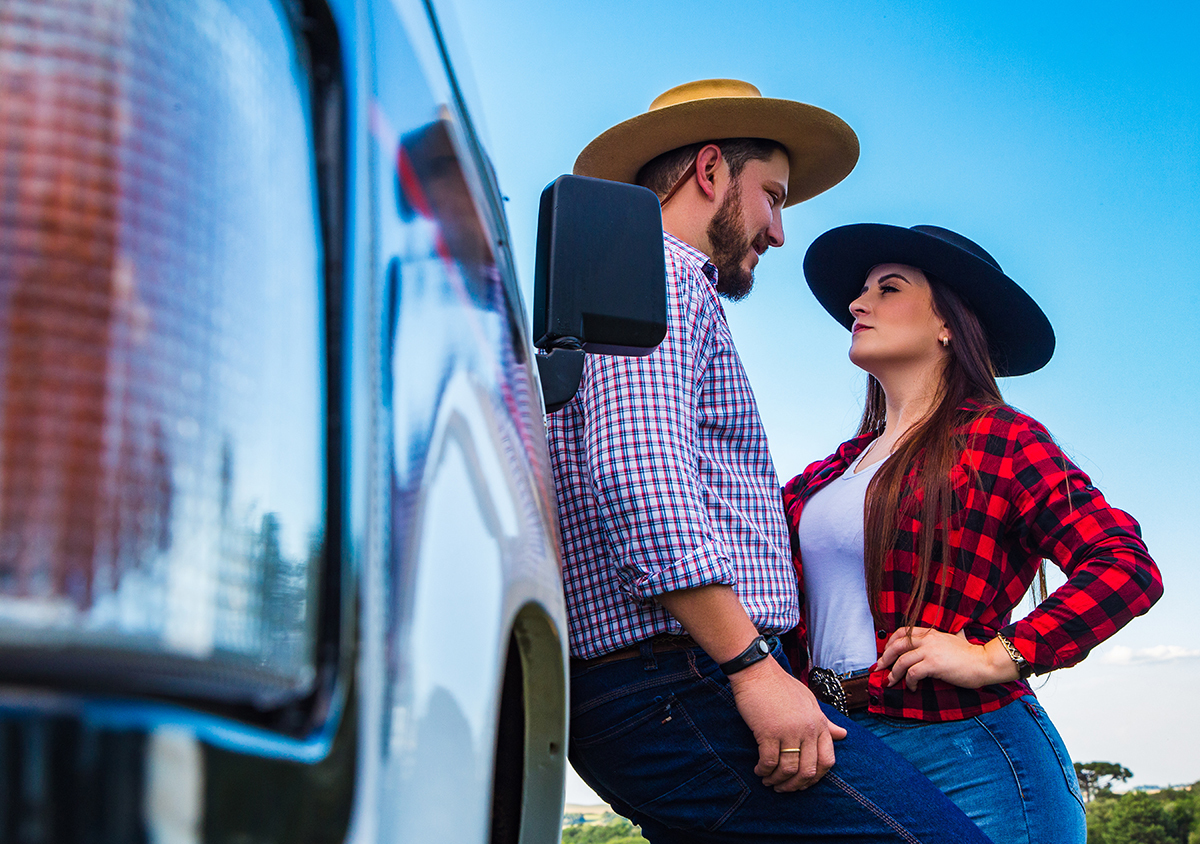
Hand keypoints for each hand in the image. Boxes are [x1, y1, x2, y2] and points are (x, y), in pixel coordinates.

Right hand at [726, 657, 847, 791]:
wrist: (757, 671)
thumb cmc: (781, 685)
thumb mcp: (809, 702)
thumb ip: (825, 722)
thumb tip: (843, 735)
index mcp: (819, 723)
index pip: (828, 760)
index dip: (816, 777)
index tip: (803, 781)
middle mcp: (807, 729)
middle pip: (808, 770)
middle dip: (795, 785)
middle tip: (783, 787)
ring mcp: (789, 731)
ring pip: (789, 769)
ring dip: (778, 780)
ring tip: (768, 780)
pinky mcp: (769, 731)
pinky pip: (769, 761)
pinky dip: (764, 771)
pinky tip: (759, 770)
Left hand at [877, 627, 1019, 689]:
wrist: (984, 663)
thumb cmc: (970, 655)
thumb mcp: (954, 639)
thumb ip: (944, 638)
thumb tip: (946, 637)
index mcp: (930, 633)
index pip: (902, 632)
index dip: (890, 643)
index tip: (885, 653)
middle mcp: (927, 640)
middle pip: (897, 645)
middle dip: (885, 658)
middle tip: (879, 669)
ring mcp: (930, 651)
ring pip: (902, 661)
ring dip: (894, 673)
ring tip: (891, 682)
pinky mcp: (934, 664)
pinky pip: (913, 673)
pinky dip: (909, 682)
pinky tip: (912, 688)